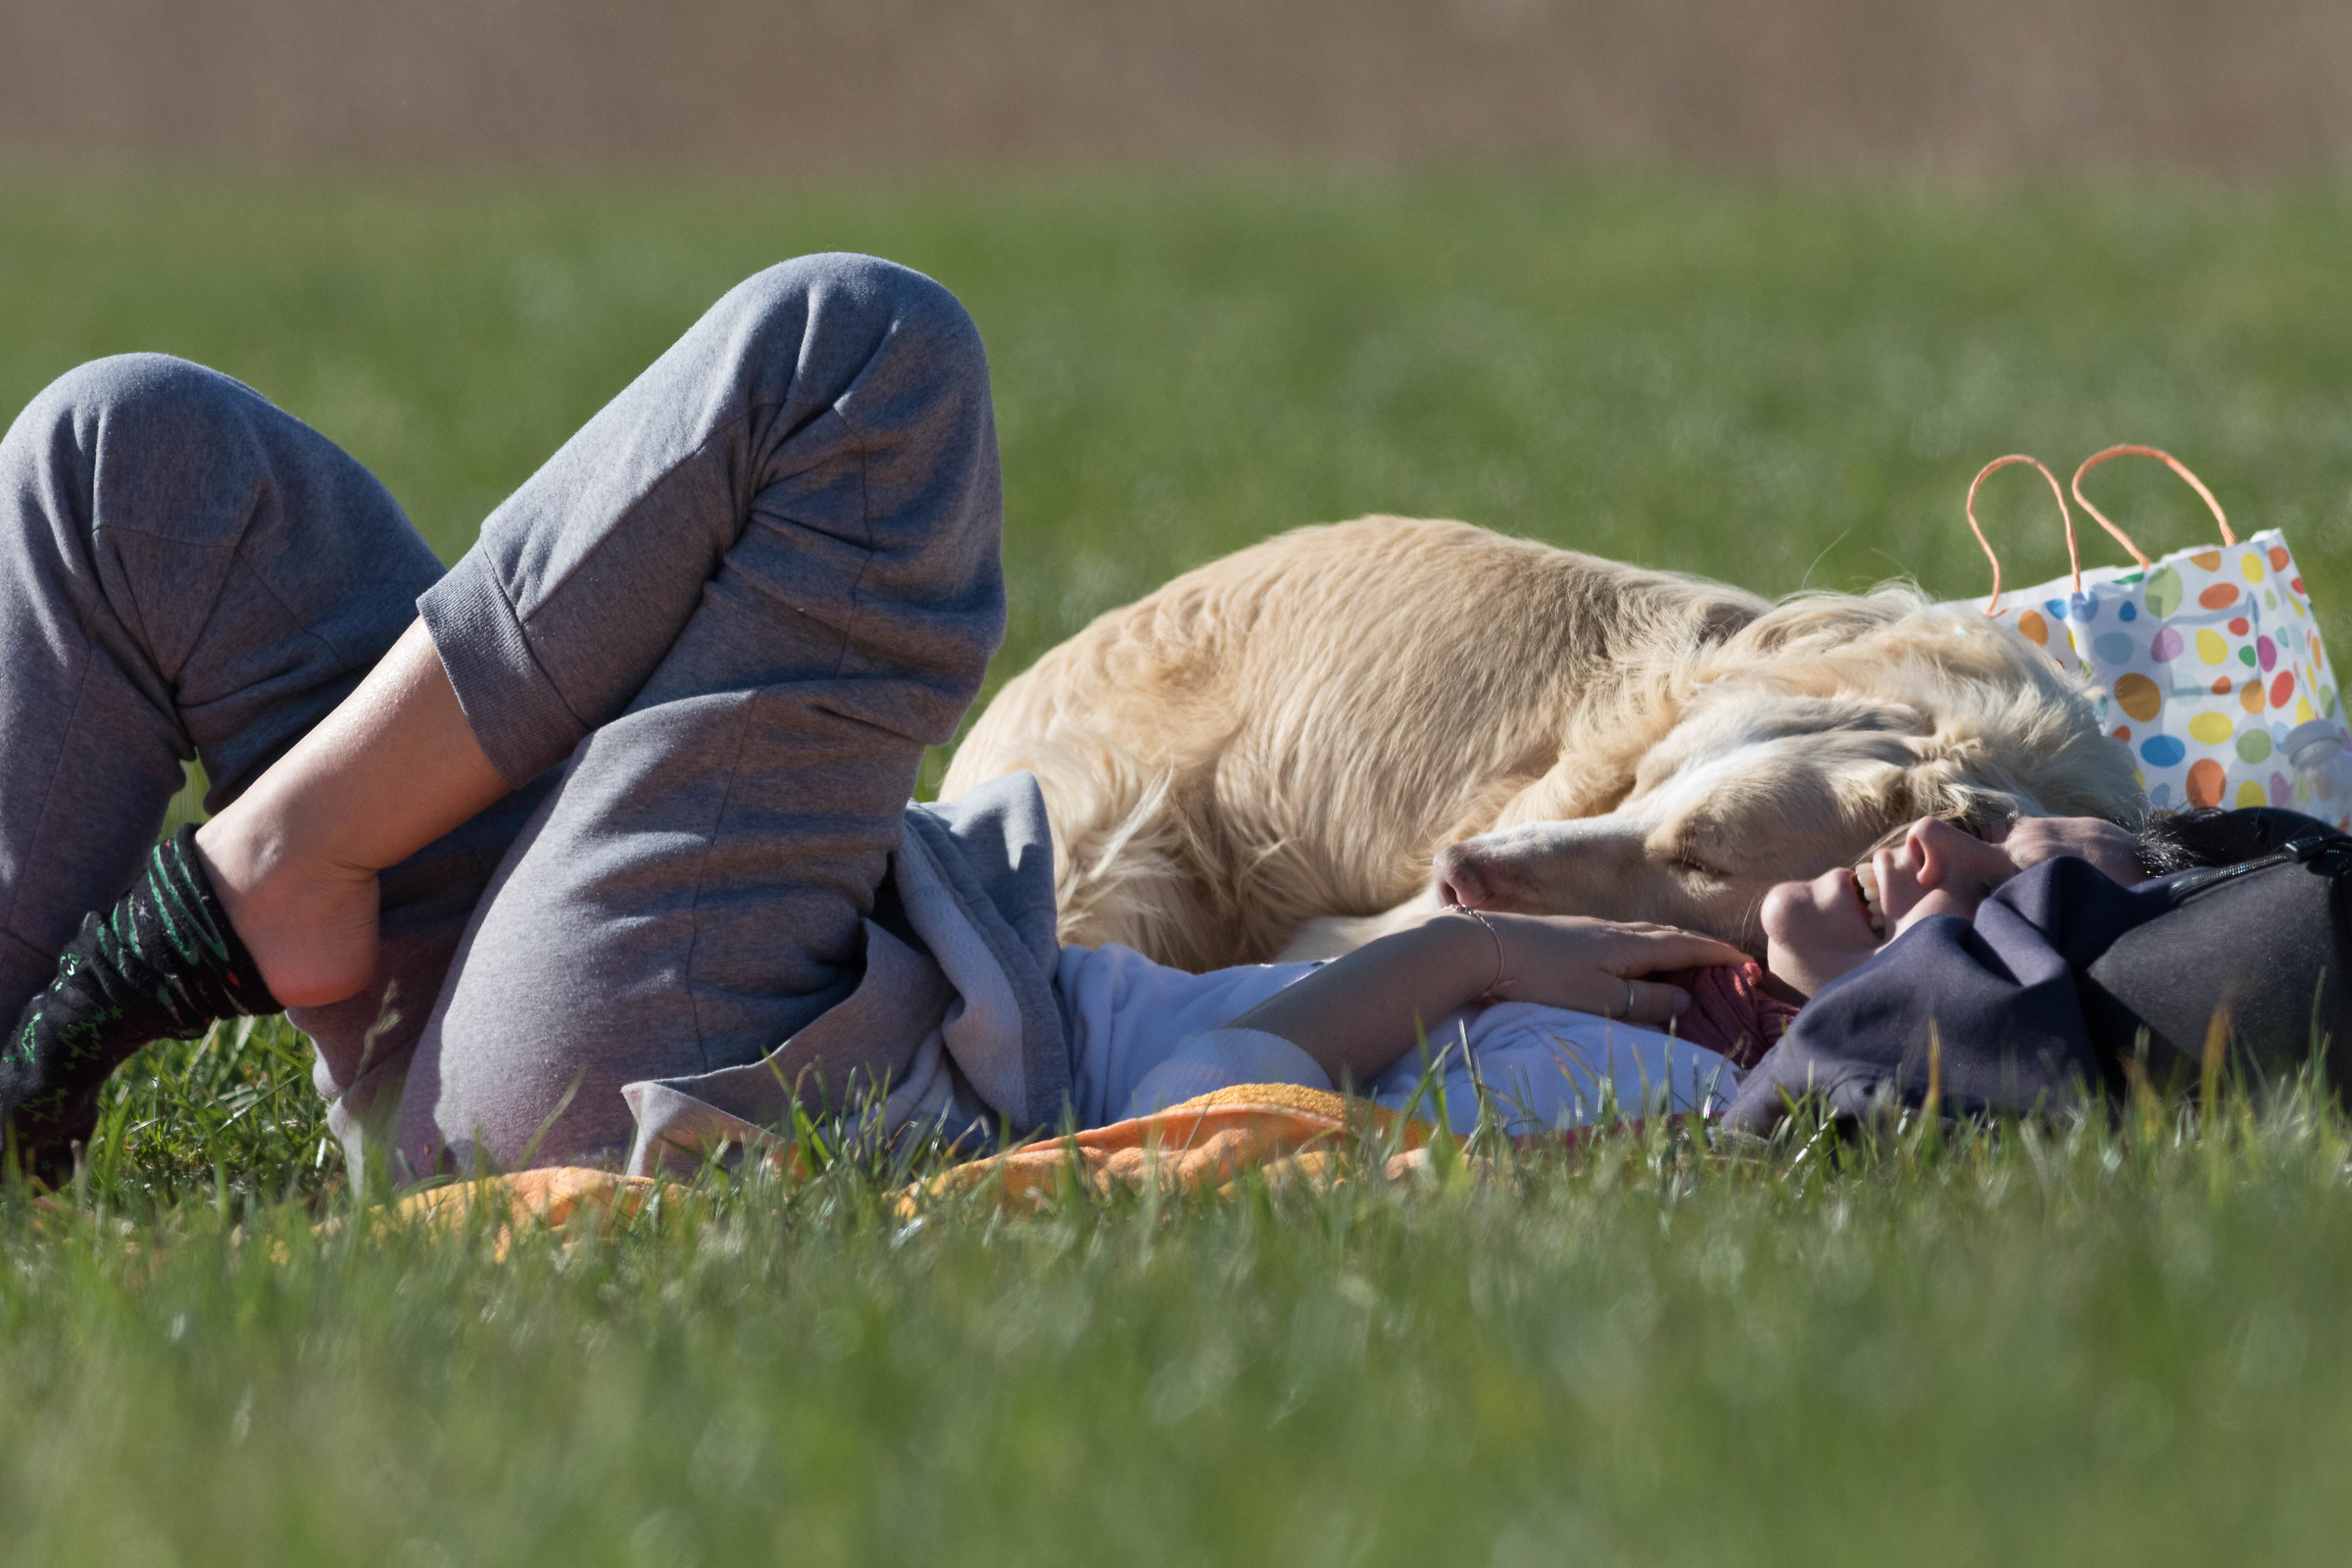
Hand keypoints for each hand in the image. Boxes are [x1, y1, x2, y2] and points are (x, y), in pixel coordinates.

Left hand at [1466, 913, 1749, 1025]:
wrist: (1482, 946)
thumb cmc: (1544, 977)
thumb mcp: (1602, 1000)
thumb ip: (1646, 1003)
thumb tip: (1686, 1003)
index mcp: (1629, 945)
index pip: (1686, 947)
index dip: (1717, 955)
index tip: (1746, 962)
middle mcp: (1613, 930)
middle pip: (1666, 936)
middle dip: (1699, 948)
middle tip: (1725, 962)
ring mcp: (1587, 929)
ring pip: (1641, 935)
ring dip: (1670, 946)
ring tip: (1687, 961)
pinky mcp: (1565, 934)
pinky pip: (1619, 939)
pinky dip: (1641, 948)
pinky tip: (1630, 958)